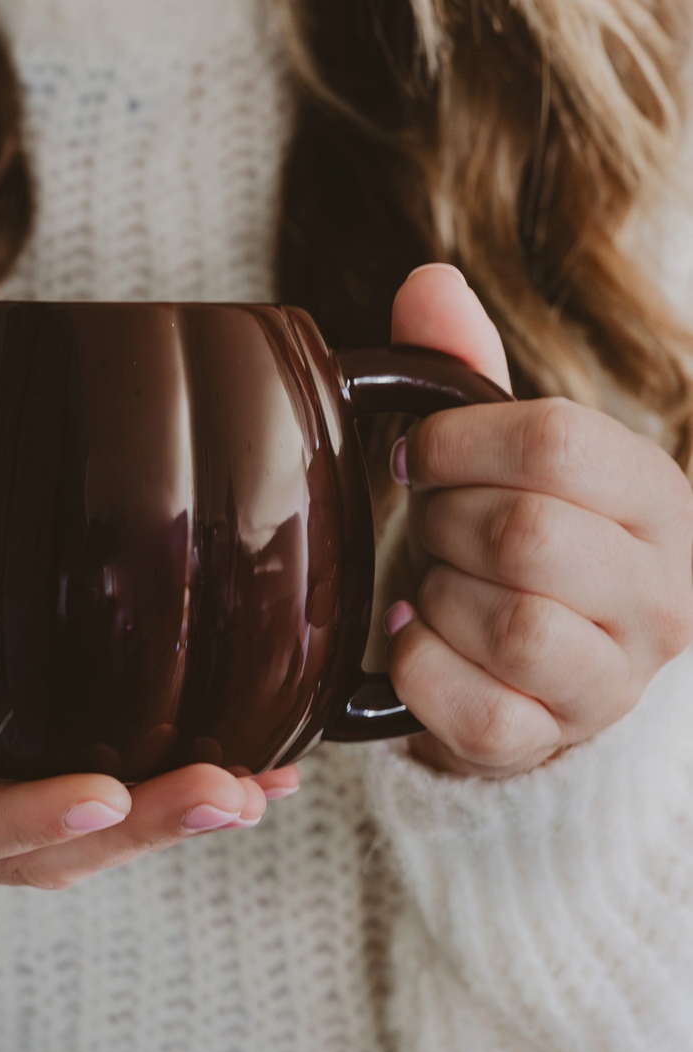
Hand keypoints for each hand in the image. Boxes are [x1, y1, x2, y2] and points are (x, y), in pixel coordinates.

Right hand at [0, 541, 298, 886]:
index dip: (22, 818)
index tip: (103, 793)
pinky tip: (242, 770)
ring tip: (257, 792)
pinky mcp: (14, 772)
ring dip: (170, 819)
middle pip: (37, 846)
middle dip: (137, 830)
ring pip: (81, 836)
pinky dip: (166, 791)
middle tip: (227, 797)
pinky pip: (95, 797)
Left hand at [383, 264, 692, 776]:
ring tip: (438, 585)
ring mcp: (612, 682)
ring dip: (435, 593)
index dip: (457, 443)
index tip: (419, 457)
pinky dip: (416, 661)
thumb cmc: (520, 542)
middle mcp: (662, 596)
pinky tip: (422, 638)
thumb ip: (466, 369)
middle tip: (435, 529)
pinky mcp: (545, 739)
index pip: (556, 444)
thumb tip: (426, 284)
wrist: (537, 666)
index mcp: (660, 503)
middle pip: (523, 534)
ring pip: (502, 622)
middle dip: (444, 524)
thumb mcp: (506, 452)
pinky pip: (461, 701)